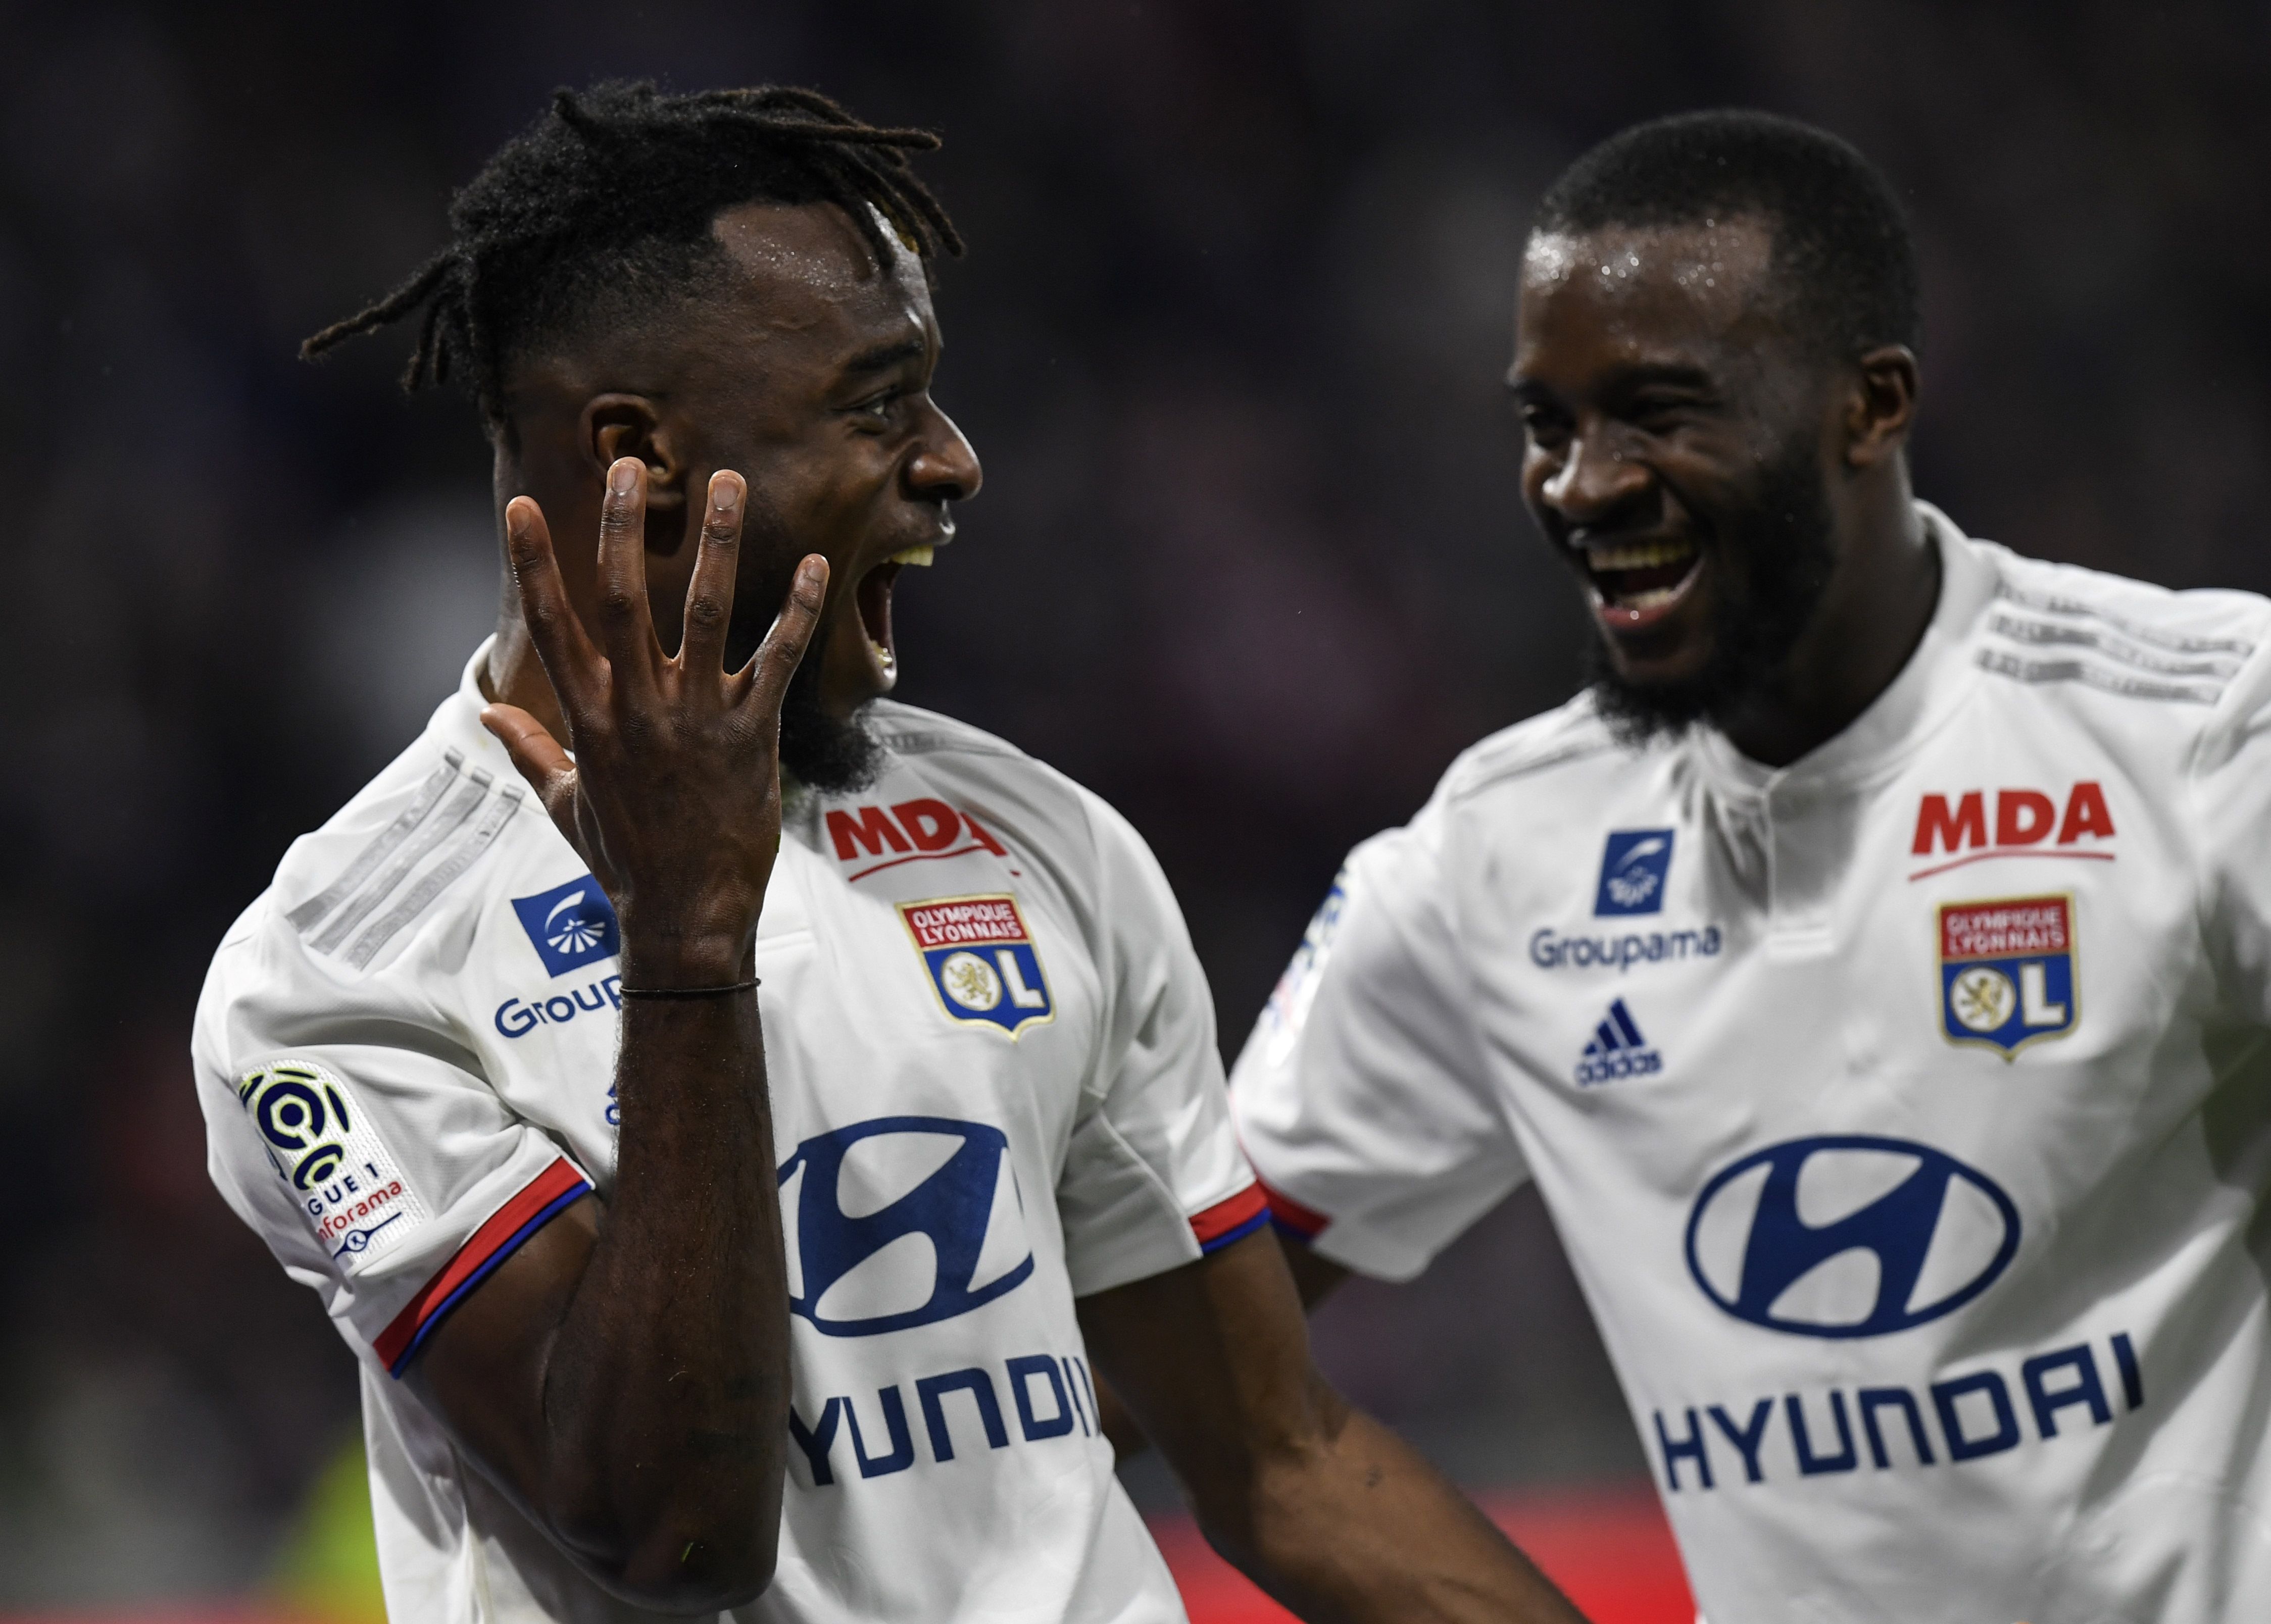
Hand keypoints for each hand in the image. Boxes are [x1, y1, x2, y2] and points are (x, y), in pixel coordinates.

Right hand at [481, 456, 826, 984]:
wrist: (685, 918)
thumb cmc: (624, 862)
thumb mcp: (565, 805)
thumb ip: (530, 750)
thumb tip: (486, 713)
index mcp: (589, 720)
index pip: (552, 627)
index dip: (536, 564)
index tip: (523, 506)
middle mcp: (638, 709)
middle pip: (624, 600)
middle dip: (623, 527)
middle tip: (628, 463)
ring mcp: (695, 720)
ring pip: (705, 612)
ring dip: (717, 543)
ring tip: (725, 481)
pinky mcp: (749, 737)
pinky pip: (775, 662)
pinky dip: (795, 613)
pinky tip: (813, 565)